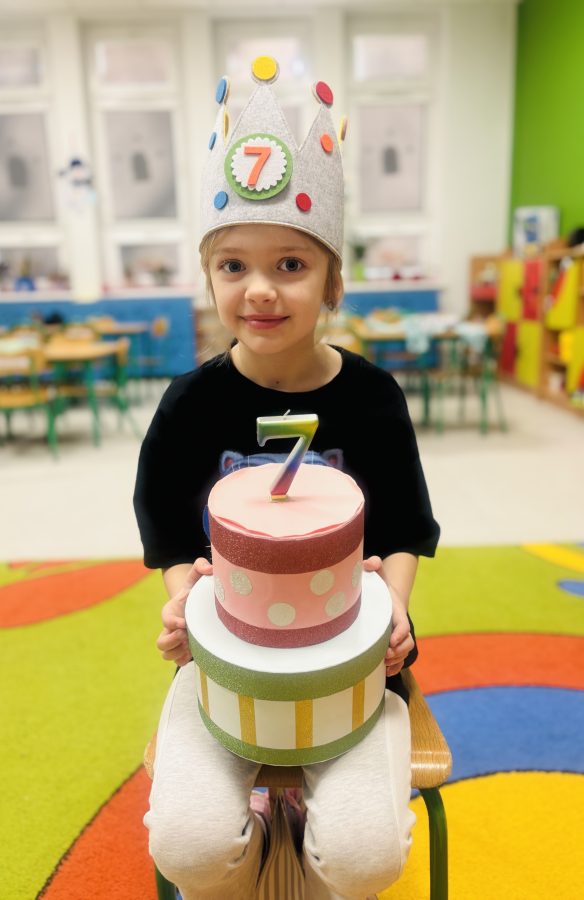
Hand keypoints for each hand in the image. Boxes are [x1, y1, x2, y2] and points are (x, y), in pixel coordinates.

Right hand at [156, 558, 212, 665]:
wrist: (199, 606)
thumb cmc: (197, 592)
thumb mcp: (197, 578)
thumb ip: (200, 567)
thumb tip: (210, 568)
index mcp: (170, 611)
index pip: (166, 619)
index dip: (173, 623)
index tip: (186, 622)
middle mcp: (170, 629)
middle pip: (160, 643)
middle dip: (173, 641)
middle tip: (187, 634)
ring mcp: (175, 641)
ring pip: (167, 655)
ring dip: (178, 652)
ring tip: (191, 644)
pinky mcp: (183, 651)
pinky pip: (178, 662)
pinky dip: (184, 659)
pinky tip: (196, 650)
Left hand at [363, 555, 414, 676]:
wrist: (381, 599)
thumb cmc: (376, 587)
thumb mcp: (376, 575)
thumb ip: (373, 566)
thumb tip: (371, 563)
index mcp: (396, 611)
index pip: (403, 624)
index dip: (400, 634)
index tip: (391, 641)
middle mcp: (399, 626)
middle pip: (407, 642)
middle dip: (399, 651)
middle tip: (385, 655)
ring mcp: (397, 637)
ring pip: (404, 653)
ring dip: (396, 661)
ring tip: (383, 663)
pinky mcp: (392, 646)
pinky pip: (398, 662)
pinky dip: (394, 668)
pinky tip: (384, 671)